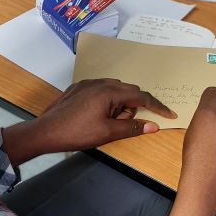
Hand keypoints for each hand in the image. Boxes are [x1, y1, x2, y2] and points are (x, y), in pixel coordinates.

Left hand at [2, 79, 176, 165]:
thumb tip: (153, 126)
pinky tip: (96, 116)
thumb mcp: (107, 133)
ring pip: (114, 90)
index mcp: (109, 92)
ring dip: (118, 105)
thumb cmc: (76, 133)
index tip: (169, 114)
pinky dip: (106, 101)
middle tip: (123, 125)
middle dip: (132, 108)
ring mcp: (87, 84)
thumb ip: (132, 127)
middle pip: (127, 92)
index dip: (157, 106)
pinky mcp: (77, 88)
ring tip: (107, 122)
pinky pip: (100, 90)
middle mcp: (99, 82)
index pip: (141, 96)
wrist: (46, 131)